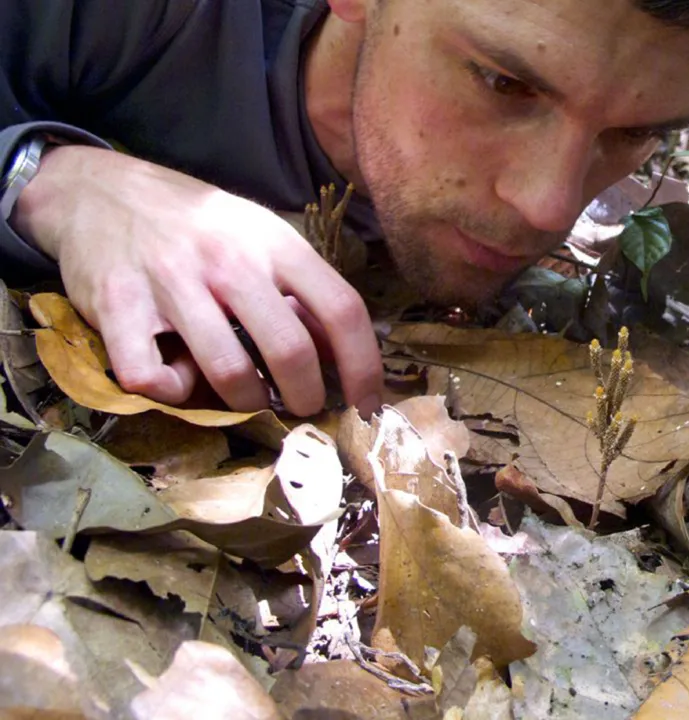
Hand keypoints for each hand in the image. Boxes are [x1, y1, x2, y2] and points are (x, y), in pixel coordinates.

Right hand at [13, 146, 383, 416]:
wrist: (99, 190)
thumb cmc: (198, 225)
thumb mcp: (260, 238)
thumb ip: (299, 292)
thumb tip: (343, 356)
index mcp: (275, 243)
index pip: (342, 309)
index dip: (364, 366)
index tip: (368, 403)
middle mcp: (228, 260)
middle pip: (291, 350)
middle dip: (307, 397)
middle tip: (304, 408)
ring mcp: (171, 281)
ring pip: (229, 371)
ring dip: (248, 402)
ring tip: (250, 398)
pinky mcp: (116, 304)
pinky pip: (151, 376)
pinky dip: (171, 392)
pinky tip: (178, 378)